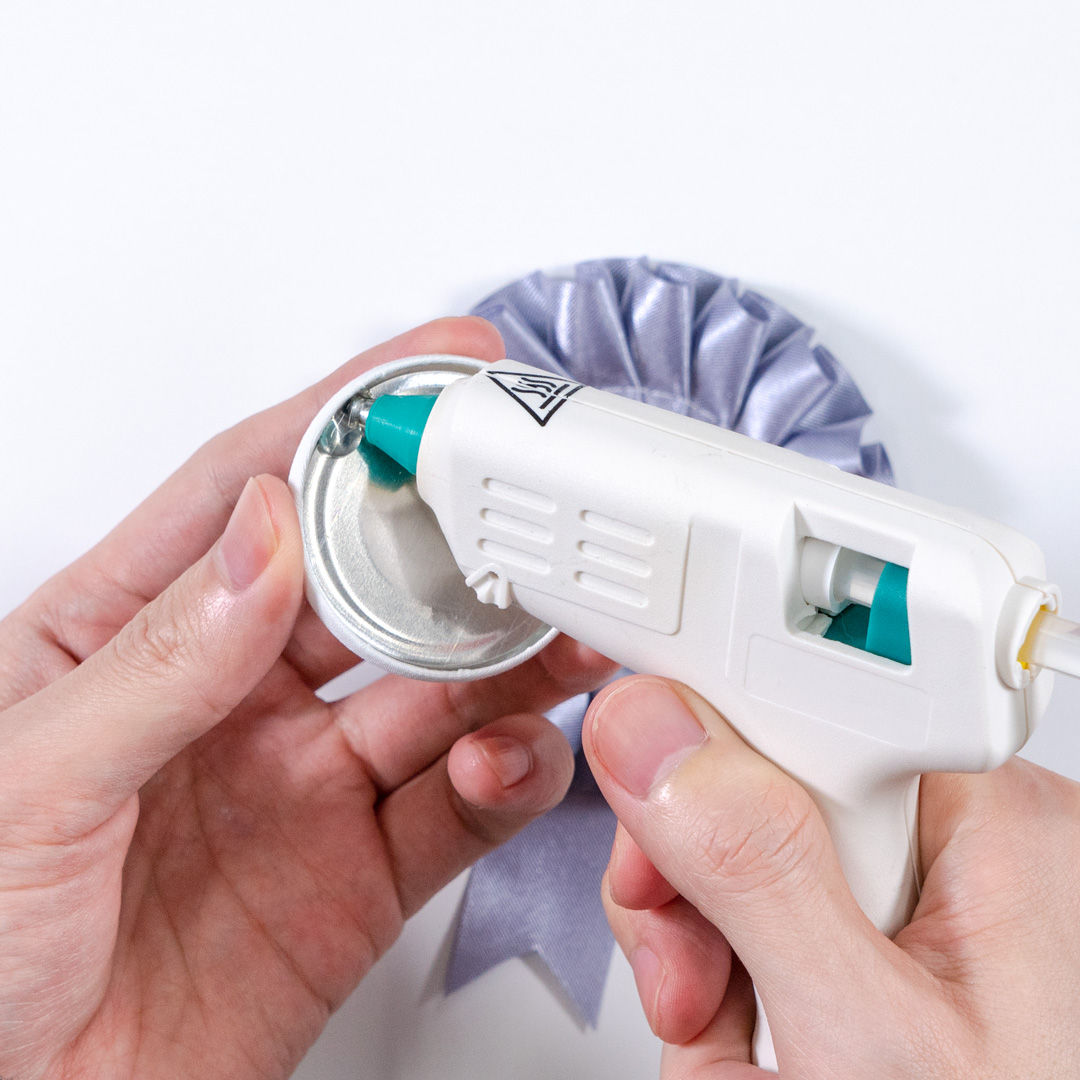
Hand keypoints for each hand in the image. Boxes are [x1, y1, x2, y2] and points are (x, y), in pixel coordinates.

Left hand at [0, 317, 616, 1079]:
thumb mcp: (26, 784)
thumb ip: (160, 660)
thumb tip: (263, 531)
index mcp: (131, 641)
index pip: (249, 494)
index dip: (342, 420)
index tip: (430, 368)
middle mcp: (234, 698)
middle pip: (370, 581)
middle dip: (455, 533)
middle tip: (529, 500)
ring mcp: (305, 783)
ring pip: (439, 688)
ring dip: (512, 653)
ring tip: (565, 626)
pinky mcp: (360, 874)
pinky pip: (460, 805)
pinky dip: (507, 775)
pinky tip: (515, 756)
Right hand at [583, 676, 1079, 1077]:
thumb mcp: (866, 1042)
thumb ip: (753, 869)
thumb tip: (653, 733)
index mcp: (991, 823)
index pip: (800, 700)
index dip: (700, 748)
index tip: (640, 795)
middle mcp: (966, 847)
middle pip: (757, 790)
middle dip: (698, 898)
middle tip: (702, 984)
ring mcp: (931, 907)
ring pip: (745, 868)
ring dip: (709, 968)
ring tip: (747, 1060)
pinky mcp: (894, 955)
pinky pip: (767, 927)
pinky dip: (738, 999)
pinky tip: (765, 1059)